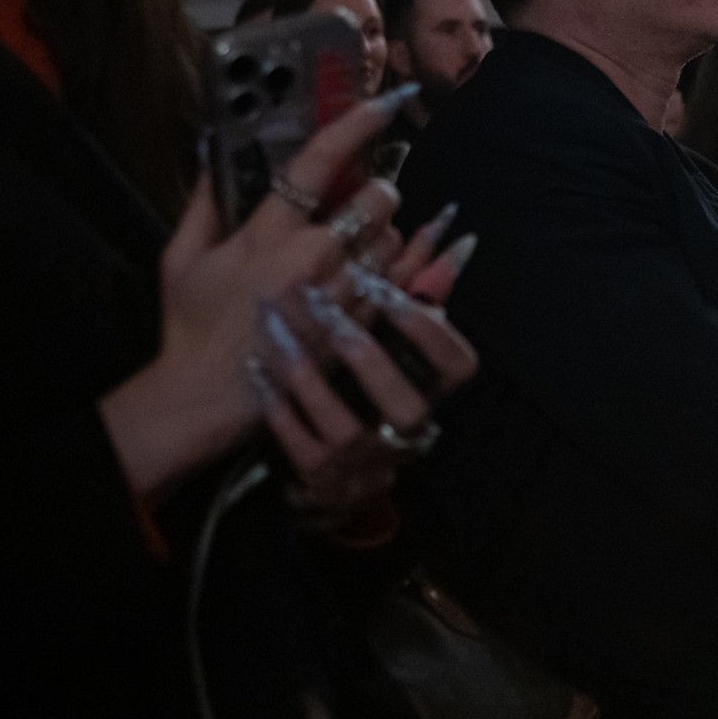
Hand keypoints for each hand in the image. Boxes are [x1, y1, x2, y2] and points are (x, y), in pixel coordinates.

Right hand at [99, 90, 420, 503]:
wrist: (206, 399)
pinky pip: (402, 281)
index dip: (356, 125)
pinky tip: (379, 266)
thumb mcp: (182, 258)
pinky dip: (397, 267)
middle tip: (354, 201)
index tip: (382, 102)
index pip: (320, 163)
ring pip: (395, 239)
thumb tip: (212, 150)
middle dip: (374, 191)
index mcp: (267, 235)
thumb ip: (204, 201)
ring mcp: (342, 296)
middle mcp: (313, 259)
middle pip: (378, 198)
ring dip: (383, 233)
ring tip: (355, 245)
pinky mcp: (361, 328)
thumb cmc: (190, 327)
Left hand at [251, 213, 479, 529]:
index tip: (387, 290)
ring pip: (346, 430)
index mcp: (429, 393)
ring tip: (277, 335)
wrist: (324, 469)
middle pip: (408, 406)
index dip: (429, 332)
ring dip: (312, 381)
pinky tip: (259, 370)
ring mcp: (365, 464)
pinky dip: (281, 411)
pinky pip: (302, 450)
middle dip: (369, 357)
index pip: (458, 367)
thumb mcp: (390, 342)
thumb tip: (447, 235)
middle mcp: (406, 434)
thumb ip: (416, 293)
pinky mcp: (323, 483)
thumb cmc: (362, 386)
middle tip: (326, 310)